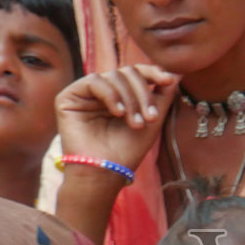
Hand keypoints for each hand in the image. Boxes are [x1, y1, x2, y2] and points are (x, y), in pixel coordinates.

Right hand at [56, 64, 180, 169]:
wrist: (106, 172)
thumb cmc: (128, 151)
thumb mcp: (152, 120)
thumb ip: (163, 95)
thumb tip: (176, 72)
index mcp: (120, 94)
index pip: (136, 73)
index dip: (153, 72)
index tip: (168, 80)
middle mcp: (102, 91)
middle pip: (127, 72)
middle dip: (143, 93)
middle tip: (151, 118)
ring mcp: (85, 93)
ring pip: (114, 76)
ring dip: (130, 99)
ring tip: (135, 124)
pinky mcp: (68, 97)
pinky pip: (94, 81)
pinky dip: (111, 95)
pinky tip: (118, 113)